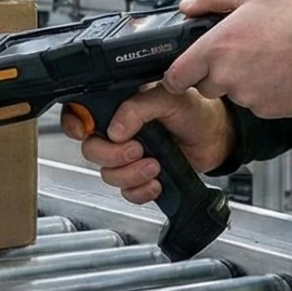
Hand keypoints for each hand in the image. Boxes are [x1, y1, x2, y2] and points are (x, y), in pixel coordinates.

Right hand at [63, 87, 231, 205]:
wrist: (217, 138)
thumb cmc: (195, 111)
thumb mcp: (168, 98)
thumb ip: (138, 107)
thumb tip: (115, 130)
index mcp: (119, 106)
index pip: (80, 114)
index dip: (75, 125)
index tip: (85, 132)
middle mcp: (119, 132)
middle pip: (91, 150)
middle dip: (112, 155)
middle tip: (137, 150)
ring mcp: (128, 156)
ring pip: (108, 174)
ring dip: (130, 175)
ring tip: (154, 165)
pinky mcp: (140, 177)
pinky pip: (127, 193)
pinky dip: (140, 191)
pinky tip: (157, 182)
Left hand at [163, 0, 291, 119]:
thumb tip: (186, 7)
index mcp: (216, 48)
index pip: (175, 77)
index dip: (178, 74)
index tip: (185, 70)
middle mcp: (227, 76)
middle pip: (203, 86)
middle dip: (213, 74)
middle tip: (238, 55)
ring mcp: (246, 97)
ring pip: (230, 95)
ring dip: (239, 83)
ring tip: (262, 60)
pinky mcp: (265, 110)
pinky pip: (253, 104)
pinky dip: (259, 93)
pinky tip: (274, 74)